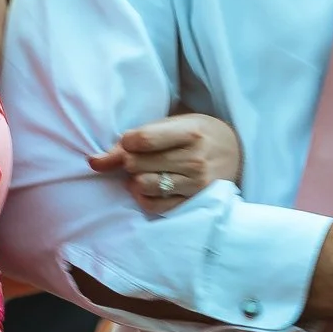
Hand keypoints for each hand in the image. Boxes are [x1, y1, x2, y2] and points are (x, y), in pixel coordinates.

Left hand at [87, 112, 244, 207]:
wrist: (238, 153)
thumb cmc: (200, 134)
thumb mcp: (175, 125)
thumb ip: (137, 139)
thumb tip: (93, 161)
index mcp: (191, 132)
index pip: (142, 140)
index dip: (127, 142)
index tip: (132, 142)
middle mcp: (195, 160)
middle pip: (137, 164)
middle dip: (130, 161)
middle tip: (139, 158)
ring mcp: (196, 185)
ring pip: (143, 186)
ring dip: (136, 180)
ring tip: (146, 173)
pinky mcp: (194, 203)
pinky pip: (154, 206)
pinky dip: (144, 197)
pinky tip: (150, 188)